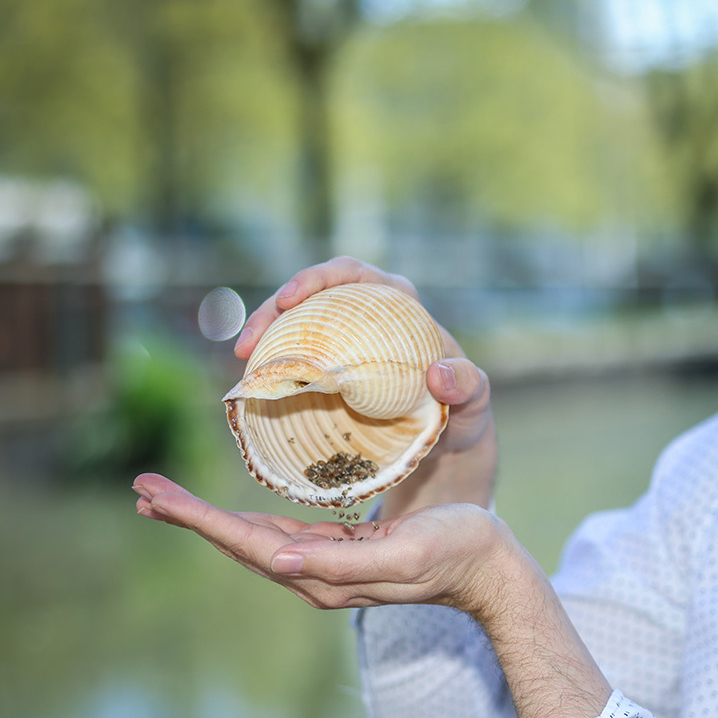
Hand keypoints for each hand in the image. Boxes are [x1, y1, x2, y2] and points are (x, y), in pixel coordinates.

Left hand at [134, 472, 611, 717]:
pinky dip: (246, 520)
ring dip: (209, 518)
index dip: (197, 518)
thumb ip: (342, 563)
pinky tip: (232, 512)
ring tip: (168, 498)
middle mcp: (314, 575)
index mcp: (322, 576)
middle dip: (189, 515)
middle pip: (238, 542)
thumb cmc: (456, 551)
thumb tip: (279, 560)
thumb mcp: (404, 552)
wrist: (490, 569)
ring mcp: (325, 566)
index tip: (153, 494)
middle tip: (142, 489)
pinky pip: (280, 535)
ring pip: (253, 539)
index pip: (246, 544)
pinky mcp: (340, 554)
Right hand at [234, 257, 496, 510]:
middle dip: (273, 311)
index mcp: (398, 304)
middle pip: (310, 297)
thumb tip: (438, 375)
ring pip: (293, 328)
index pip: (352, 273)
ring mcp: (341, 344)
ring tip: (242, 362)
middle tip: (250, 343)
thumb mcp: (474, 399)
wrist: (447, 444)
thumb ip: (467, 384)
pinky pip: (292, 364)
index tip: (292, 300)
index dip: (317, 278)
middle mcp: (364, 316)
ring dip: (262, 339)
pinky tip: (250, 385)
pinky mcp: (326, 374)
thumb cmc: (463, 411)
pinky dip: (270, 371)